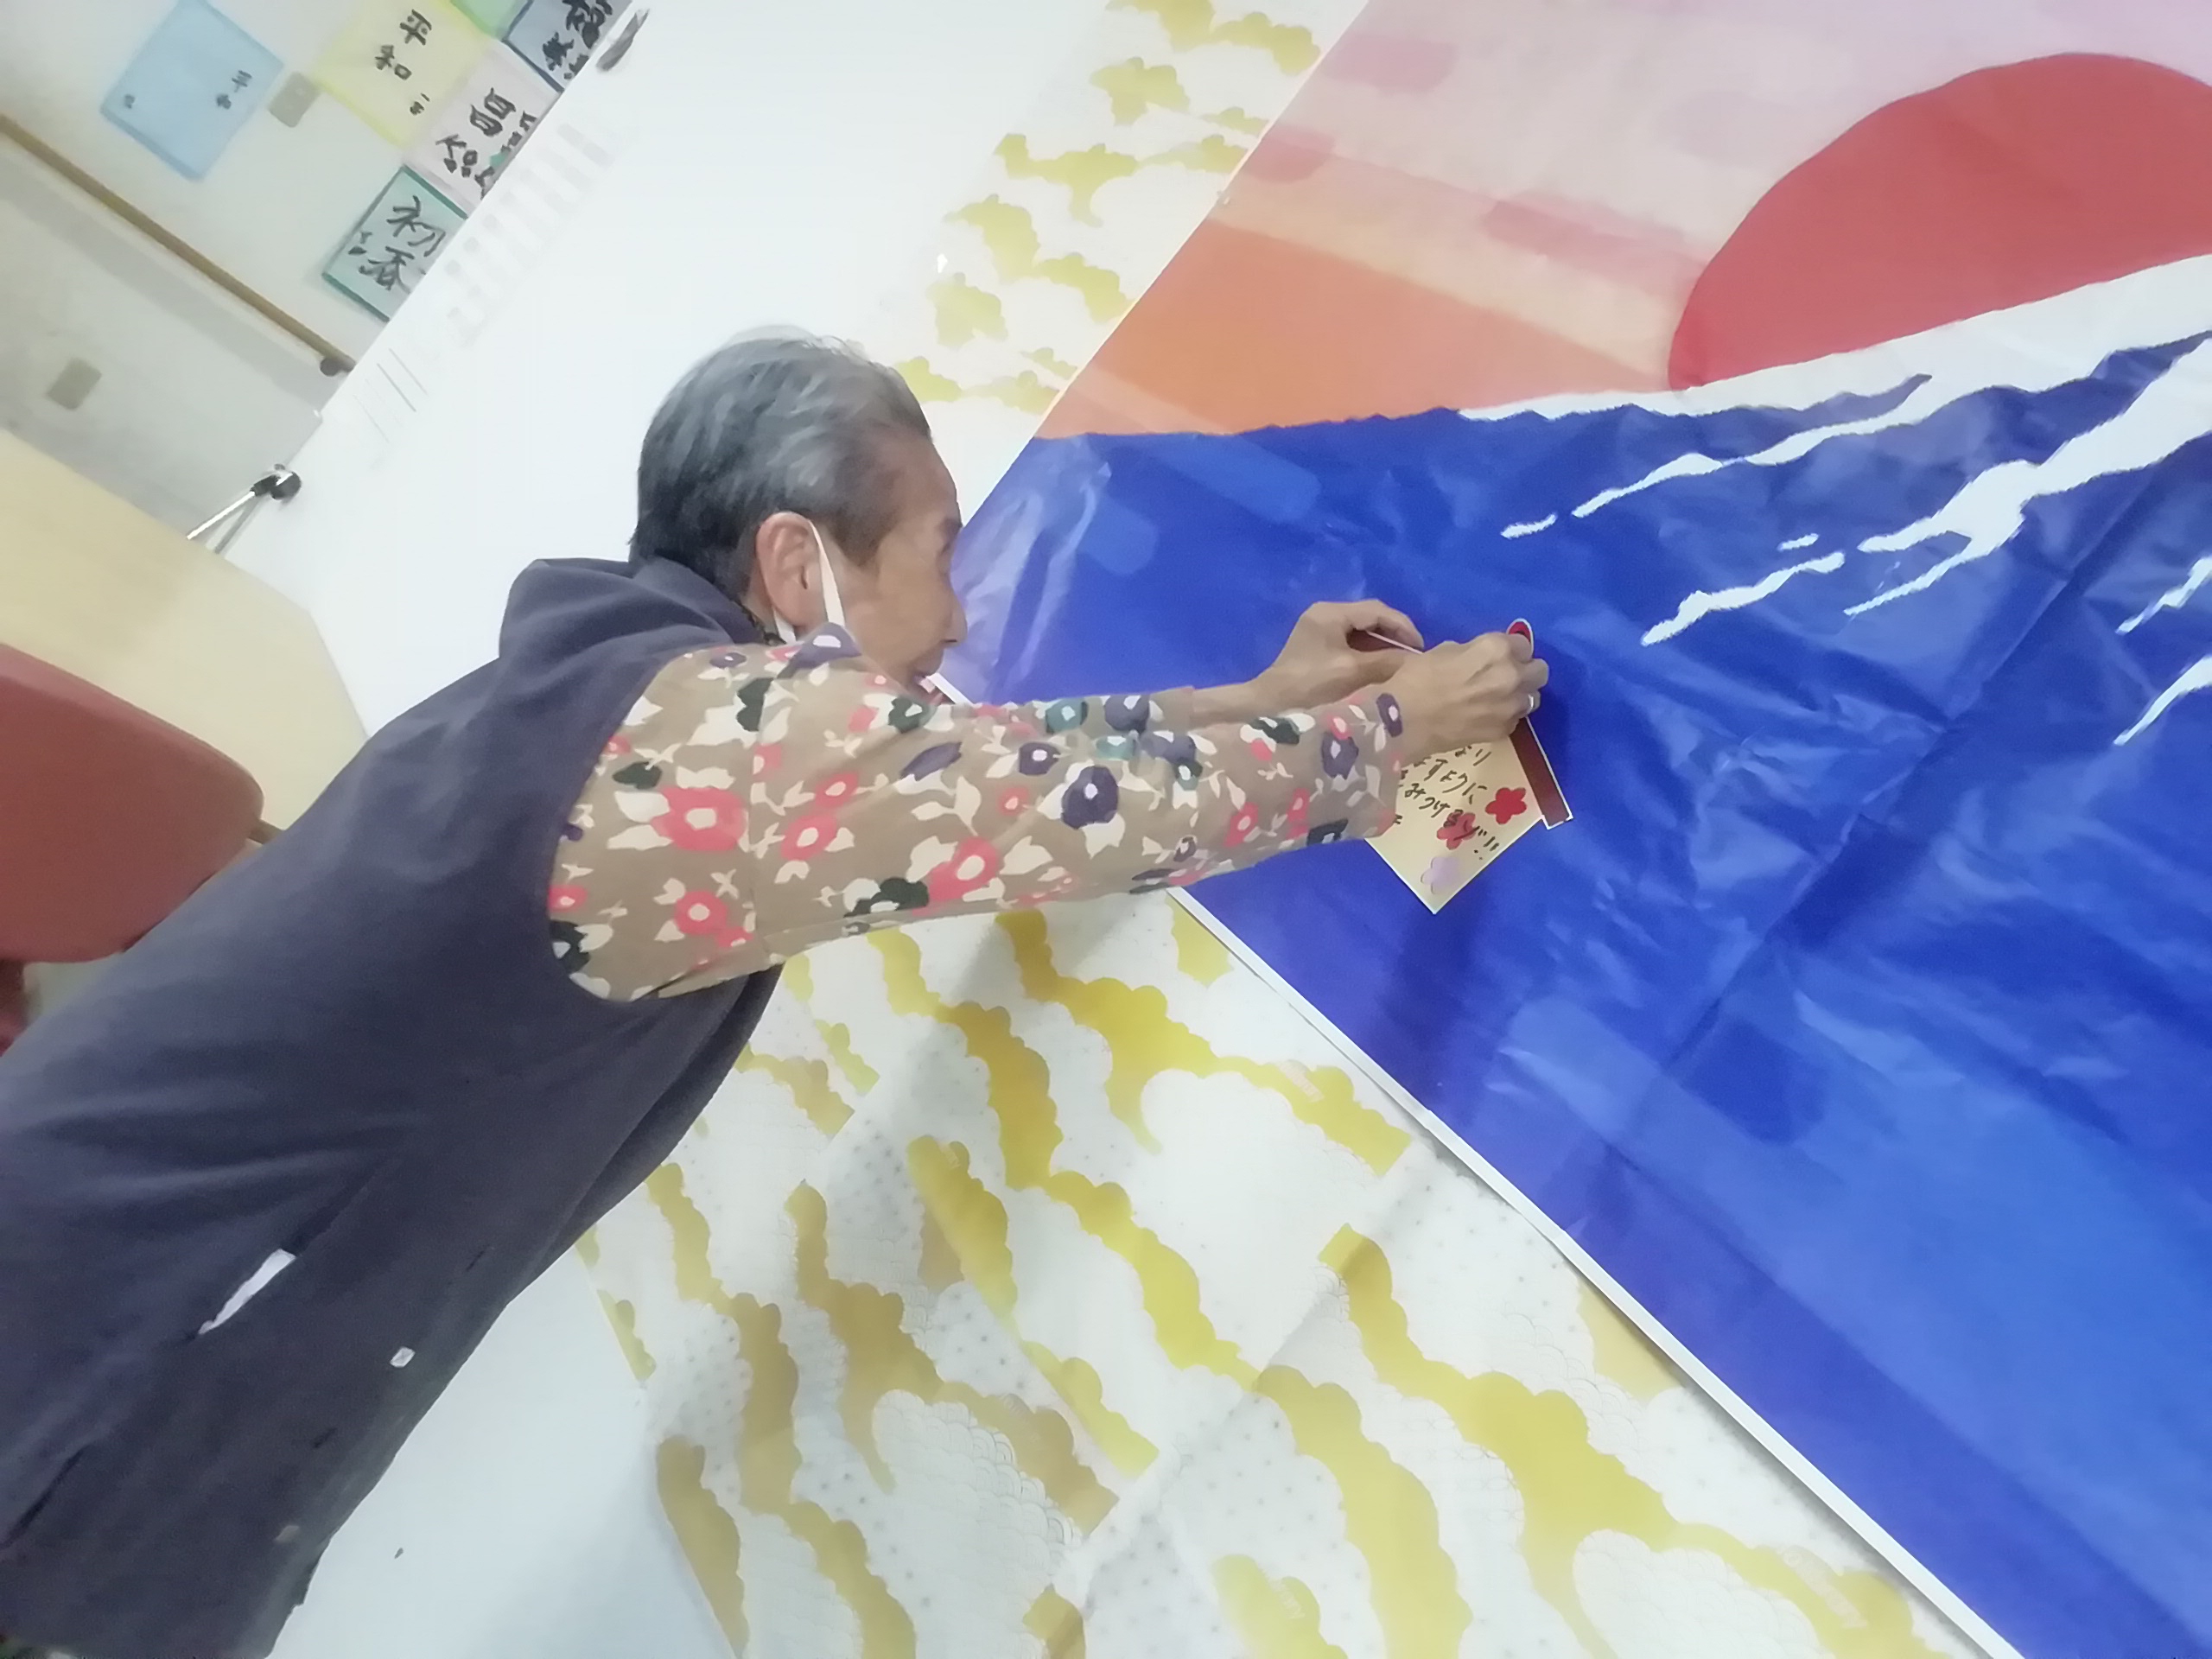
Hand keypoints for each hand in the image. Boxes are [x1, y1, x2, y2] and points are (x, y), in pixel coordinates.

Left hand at [1245, 600, 1423, 710]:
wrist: (1269, 709)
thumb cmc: (1311, 686)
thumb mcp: (1354, 672)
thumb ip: (1388, 662)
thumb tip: (1417, 661)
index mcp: (1331, 613)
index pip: (1378, 610)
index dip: (1404, 628)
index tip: (1421, 650)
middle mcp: (1324, 616)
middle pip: (1370, 620)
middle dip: (1395, 638)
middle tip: (1415, 660)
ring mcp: (1319, 633)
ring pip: (1362, 635)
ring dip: (1383, 649)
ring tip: (1403, 668)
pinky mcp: (1317, 651)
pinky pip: (1351, 647)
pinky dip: (1369, 658)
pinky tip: (1382, 674)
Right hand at [1389, 631, 1548, 760]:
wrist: (1405, 721)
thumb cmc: (1417, 679)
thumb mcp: (1444, 651)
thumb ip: (1473, 651)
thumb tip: (1480, 658)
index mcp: (1497, 648)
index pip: (1523, 644)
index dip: (1510, 649)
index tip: (1499, 656)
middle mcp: (1512, 675)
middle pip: (1540, 670)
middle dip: (1526, 671)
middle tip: (1506, 676)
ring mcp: (1511, 706)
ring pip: (1533, 697)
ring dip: (1520, 695)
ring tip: (1498, 699)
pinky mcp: (1504, 730)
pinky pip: (1516, 719)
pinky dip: (1505, 717)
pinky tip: (1485, 717)